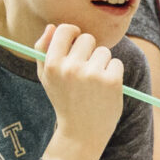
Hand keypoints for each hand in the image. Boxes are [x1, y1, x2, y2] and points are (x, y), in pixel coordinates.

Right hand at [36, 23, 124, 159]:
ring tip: (94, 84)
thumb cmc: (64, 100)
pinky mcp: (111, 81)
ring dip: (102, 64)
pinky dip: (113, 74)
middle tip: (84, 72)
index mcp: (52, 64)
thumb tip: (51, 26)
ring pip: (104, 51)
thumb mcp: (46, 78)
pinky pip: (116, 63)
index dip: (73, 32)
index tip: (76, 41)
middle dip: (89, 51)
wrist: (81, 132)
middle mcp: (71, 67)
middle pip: (87, 38)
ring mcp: (92, 74)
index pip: (65, 29)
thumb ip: (43, 51)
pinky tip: (104, 90)